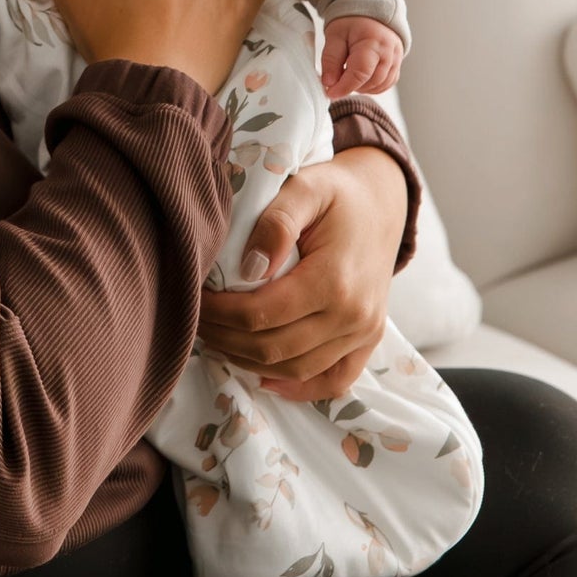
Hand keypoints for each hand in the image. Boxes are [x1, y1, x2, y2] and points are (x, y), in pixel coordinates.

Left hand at [194, 147, 406, 399]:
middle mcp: (353, 315)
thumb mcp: (306, 188)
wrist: (382, 203)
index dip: (219, 313)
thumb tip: (249, 267)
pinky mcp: (368, 339)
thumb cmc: (337, 192)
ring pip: (295, 368)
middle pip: (273, 348)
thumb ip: (275, 223)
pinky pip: (334, 380)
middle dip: (225, 338)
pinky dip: (298, 388)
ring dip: (248, 361)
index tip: (194, 298)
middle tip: (195, 319)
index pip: (260, 314)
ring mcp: (364, 332)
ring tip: (217, 337)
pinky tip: (263, 379)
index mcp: (334, 280)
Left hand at [320, 16, 403, 99]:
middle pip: (371, 82)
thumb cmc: (352, 22)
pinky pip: (385, 84)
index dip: (344, 86)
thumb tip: (329, 83)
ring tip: (346, 76)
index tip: (330, 92)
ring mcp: (396, 60)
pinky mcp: (396, 65)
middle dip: (350, 86)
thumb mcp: (334, 36)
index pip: (360, 73)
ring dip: (361, 88)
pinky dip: (371, 87)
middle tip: (335, 82)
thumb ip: (330, 60)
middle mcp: (389, 52)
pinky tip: (359, 79)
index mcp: (373, 42)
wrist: (369, 14)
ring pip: (379, 86)